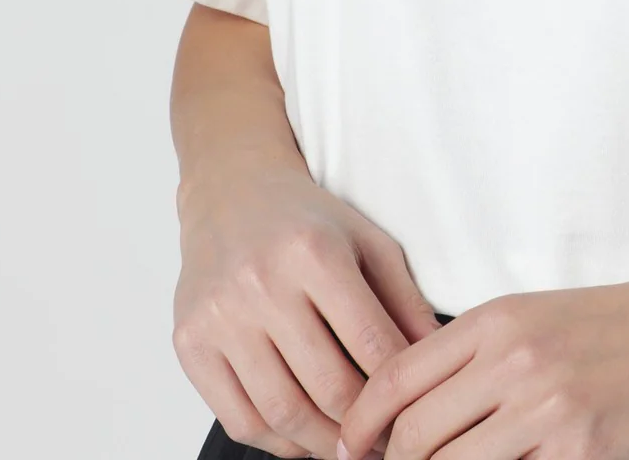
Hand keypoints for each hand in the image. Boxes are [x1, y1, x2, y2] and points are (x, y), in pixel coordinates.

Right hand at [172, 155, 441, 458]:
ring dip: (322, 444)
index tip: (415, 411)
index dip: (399, 390)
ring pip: (281, 412)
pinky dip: (276, 441)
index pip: (370, 342)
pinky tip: (304, 437)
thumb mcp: (368, 241)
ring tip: (350, 447)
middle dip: (364, 427)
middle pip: (326, 386)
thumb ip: (404, 299)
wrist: (231, 194)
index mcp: (314, 253)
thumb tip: (439, 358)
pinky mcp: (189, 342)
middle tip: (386, 442)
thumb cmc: (309, 221)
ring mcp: (220, 316)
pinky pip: (238, 417)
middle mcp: (262, 283)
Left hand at [336, 265, 628, 459]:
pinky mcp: (585, 454)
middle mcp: (515, 360)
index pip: (395, 378)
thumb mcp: (546, 316)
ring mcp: (550, 411)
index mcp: (499, 318)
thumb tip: (417, 411)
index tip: (355, 451)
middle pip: (414, 437)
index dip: (361, 425)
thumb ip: (483, 355)